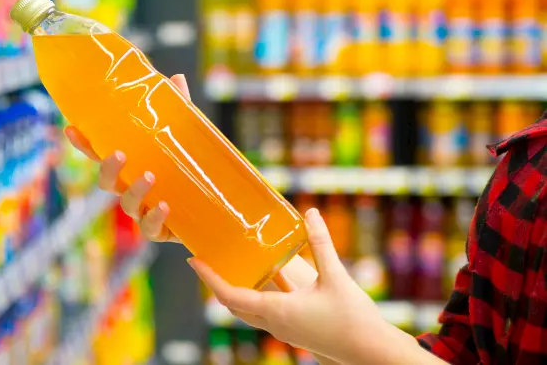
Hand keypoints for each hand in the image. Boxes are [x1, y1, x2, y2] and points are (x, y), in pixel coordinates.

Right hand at [64, 74, 190, 242]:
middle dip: (107, 169)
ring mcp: (145, 211)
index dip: (84, 144)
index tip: (72, 128)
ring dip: (134, 191)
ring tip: (149, 177)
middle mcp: (133, 189)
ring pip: (127, 206)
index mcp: (133, 166)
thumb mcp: (186, 136)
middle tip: (119, 154)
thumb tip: (176, 79)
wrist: (219, 206)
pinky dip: (154, 219)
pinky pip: (151, 229)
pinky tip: (163, 206)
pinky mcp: (163, 230)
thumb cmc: (192, 168)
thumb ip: (179, 110)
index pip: (102, 154)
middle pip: (107, 183)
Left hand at [191, 209, 445, 364]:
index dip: (209, 277)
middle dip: (216, 284)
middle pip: (233, 305)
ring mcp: (283, 330)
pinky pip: (262, 314)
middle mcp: (274, 323)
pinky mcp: (294, 331)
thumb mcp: (335, 276)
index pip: (229, 295)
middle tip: (206, 261)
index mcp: (276, 311)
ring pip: (247, 312)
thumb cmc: (353, 318)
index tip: (194, 260)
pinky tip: (264, 280)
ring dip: (234, 291)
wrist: (371, 352)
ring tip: (230, 267)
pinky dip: (253, 297)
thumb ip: (321, 243)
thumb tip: (310, 213)